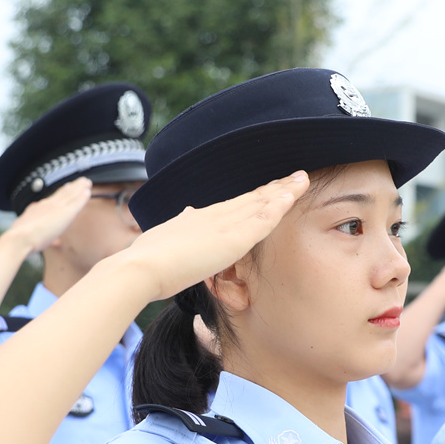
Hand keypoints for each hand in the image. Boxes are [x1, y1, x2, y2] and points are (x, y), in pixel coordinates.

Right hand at [5, 178, 92, 253]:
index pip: (53, 199)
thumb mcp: (25, 228)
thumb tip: (36, 213)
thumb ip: (33, 221)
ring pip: (71, 195)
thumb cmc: (21, 239)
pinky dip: (82, 197)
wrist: (20, 239)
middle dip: (73, 187)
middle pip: (64, 194)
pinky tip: (88, 191)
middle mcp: (48, 205)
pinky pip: (77, 202)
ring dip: (79, 188)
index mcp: (39, 209)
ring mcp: (57, 208)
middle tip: (82, 180)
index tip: (68, 186)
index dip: (62, 192)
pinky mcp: (65, 213)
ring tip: (87, 181)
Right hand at [118, 172, 308, 299]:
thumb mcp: (168, 236)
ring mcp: (225, 225)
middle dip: (277, 187)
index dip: (258, 194)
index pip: (237, 203)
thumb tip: (188, 211)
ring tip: (302, 179)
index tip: (274, 187)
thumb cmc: (149, 259)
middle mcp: (216, 215)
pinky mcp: (233, 239)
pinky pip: (263, 219)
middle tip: (297, 176)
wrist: (142, 267)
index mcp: (201, 218)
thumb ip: (182, 225)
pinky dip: (279, 206)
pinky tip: (293, 196)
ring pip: (262, 203)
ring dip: (284, 190)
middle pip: (253, 198)